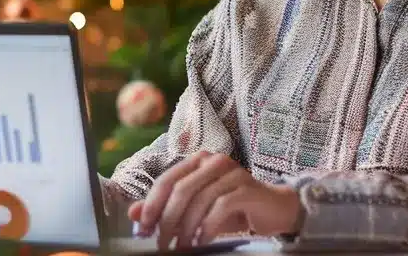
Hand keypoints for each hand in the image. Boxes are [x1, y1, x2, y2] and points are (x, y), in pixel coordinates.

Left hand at [126, 151, 302, 248]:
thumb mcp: (196, 209)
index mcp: (197, 161)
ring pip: (199, 198)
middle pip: (180, 189)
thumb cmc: (233, 208)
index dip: (151, 205)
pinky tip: (201, 241)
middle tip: (161, 243)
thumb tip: (133, 213)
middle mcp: (213, 160)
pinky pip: (220, 206)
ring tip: (182, 247)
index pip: (166, 180)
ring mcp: (232, 171)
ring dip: (187, 227)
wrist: (275, 209)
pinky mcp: (247, 187)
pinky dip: (207, 226)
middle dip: (167, 219)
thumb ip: (166, 208)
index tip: (142, 229)